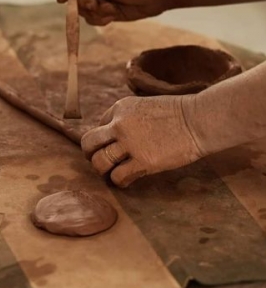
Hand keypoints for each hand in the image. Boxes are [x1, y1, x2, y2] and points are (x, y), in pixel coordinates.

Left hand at [81, 95, 204, 187]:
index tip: (110, 146)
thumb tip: (114, 137)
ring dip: (102, 170)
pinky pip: (118, 176)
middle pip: (89, 143)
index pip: (98, 126)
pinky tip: (125, 181)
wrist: (199, 120)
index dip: (103, 139)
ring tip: (111, 173)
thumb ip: (126, 118)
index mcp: (120, 108)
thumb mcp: (144, 106)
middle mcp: (119, 125)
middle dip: (90, 154)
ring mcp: (130, 144)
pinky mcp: (143, 161)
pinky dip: (119, 181)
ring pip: (100, 162)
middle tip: (99, 160)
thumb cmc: (177, 113)